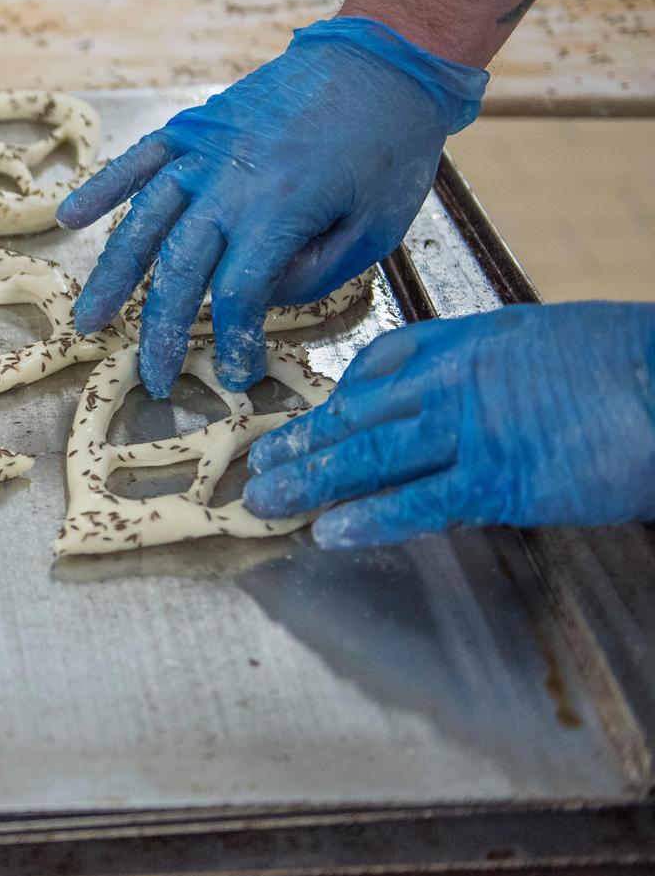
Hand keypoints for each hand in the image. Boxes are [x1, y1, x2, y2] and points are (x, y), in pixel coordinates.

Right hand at [56, 17, 488, 397]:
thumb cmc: (391, 145)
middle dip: (162, 329)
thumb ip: (315, 270)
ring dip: (113, 274)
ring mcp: (202, 150)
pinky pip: (138, 159)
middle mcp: (228, 181)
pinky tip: (69, 219)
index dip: (233, 338)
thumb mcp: (378, 226)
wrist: (383, 58)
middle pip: (180, 268)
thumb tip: (261, 294)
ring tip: (90, 319)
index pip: (239, 292)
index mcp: (279, 209)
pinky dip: (102, 189)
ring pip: (144, 220)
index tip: (235, 373)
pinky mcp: (194, 125)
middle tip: (152, 376)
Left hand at [245, 303, 654, 547]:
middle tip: (258, 463)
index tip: (309, 419)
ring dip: (310, 481)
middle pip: (357, 414)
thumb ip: (493, 369)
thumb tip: (471, 397)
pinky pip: (417, 503)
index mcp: (465, 342)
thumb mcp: (542, 343)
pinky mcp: (498, 480)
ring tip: (265, 500)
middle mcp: (452, 381)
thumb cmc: (625, 363)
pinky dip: (370, 519)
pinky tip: (331, 532)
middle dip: (302, 442)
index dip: (338, 399)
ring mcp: (470, 431)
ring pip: (367, 458)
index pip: (378, 366)